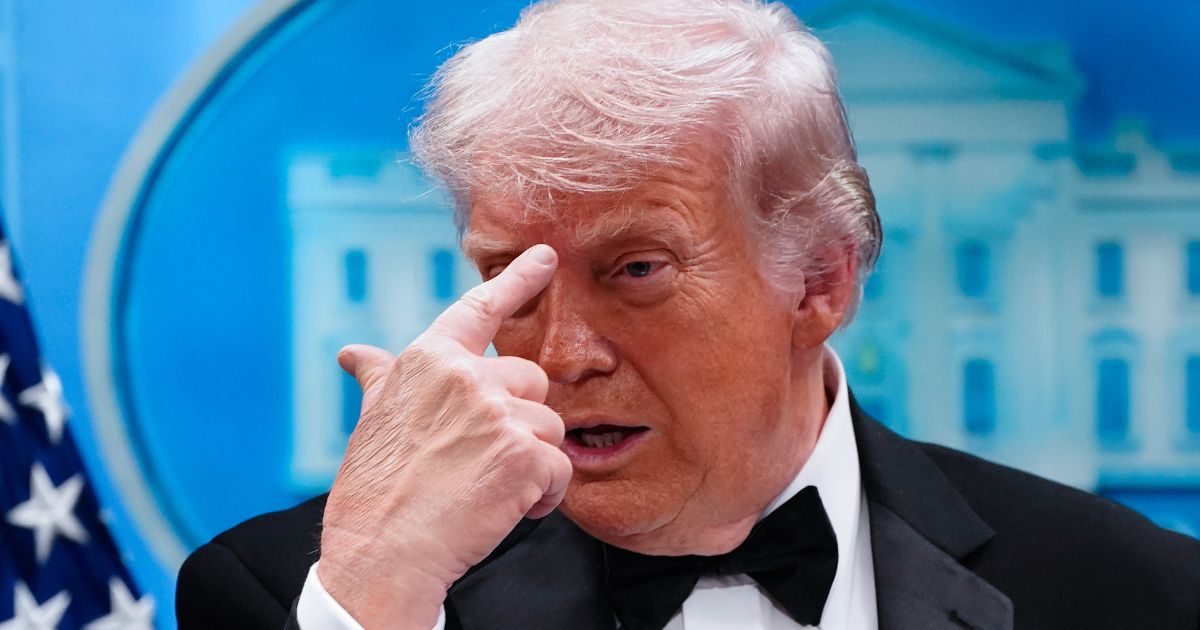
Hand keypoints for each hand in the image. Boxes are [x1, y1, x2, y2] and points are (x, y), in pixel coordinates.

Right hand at [316, 244, 570, 628]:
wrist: (382, 552)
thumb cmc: (374, 491)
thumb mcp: (372, 421)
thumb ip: (380, 379)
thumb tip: (355, 354)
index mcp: (429, 361)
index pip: (480, 309)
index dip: (517, 279)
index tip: (545, 256)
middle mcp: (466, 377)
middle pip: (531, 382)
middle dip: (520, 421)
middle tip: (484, 460)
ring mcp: (498, 414)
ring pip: (550, 427)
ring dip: (532, 463)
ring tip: (490, 490)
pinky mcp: (524, 455)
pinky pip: (560, 469)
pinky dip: (544, 496)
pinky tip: (509, 509)